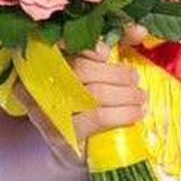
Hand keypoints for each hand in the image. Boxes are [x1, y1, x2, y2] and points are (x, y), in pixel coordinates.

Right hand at [15, 41, 147, 164]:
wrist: (71, 150)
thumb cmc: (84, 104)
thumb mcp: (94, 72)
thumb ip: (114, 46)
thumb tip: (139, 30)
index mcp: (43, 64)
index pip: (60, 46)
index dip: (85, 47)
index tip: (105, 53)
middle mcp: (39, 86)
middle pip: (82, 69)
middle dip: (116, 73)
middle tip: (135, 80)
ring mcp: (49, 113)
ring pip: (93, 93)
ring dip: (125, 94)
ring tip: (140, 97)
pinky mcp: (63, 134)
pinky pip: (97, 117)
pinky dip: (123, 113)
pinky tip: (136, 113)